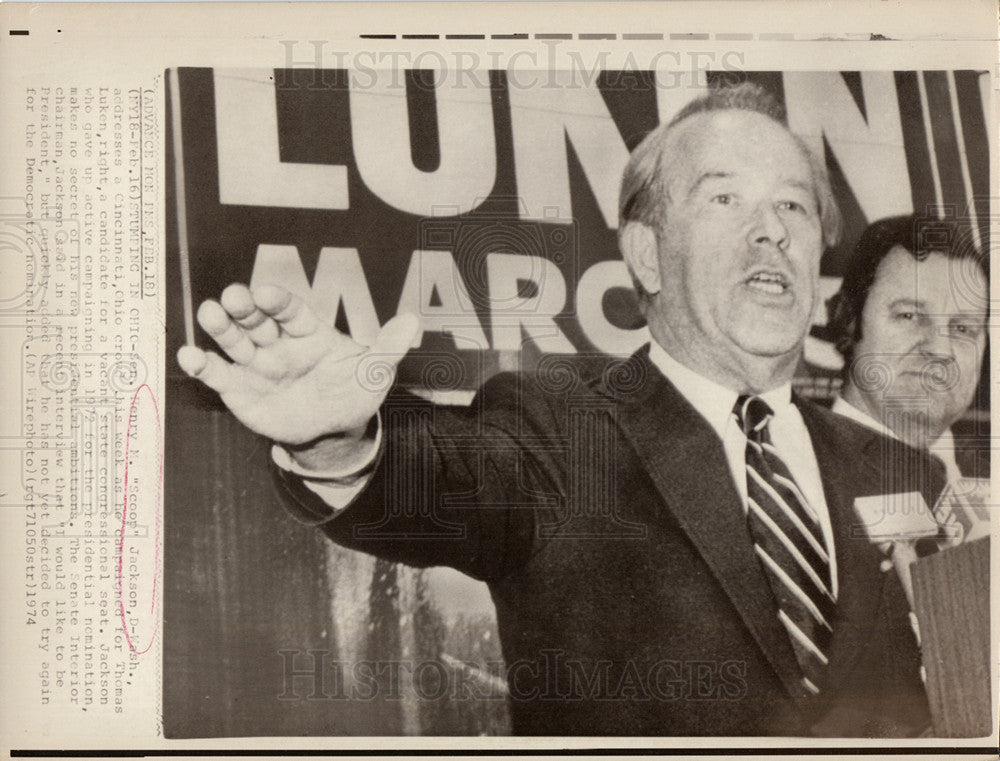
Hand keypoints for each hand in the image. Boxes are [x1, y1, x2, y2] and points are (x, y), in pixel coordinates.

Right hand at [177, 284, 418, 446]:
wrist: (332, 430)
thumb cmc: (352, 391)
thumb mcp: (374, 372)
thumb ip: (387, 347)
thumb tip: (413, 321)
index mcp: (309, 332)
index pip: (290, 311)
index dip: (278, 301)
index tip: (266, 293)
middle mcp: (278, 342)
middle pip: (257, 320)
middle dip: (244, 308)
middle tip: (232, 298)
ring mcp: (256, 364)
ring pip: (235, 340)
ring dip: (221, 327)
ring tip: (209, 314)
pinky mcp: (239, 388)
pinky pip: (218, 374)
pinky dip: (202, 365)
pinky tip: (189, 356)